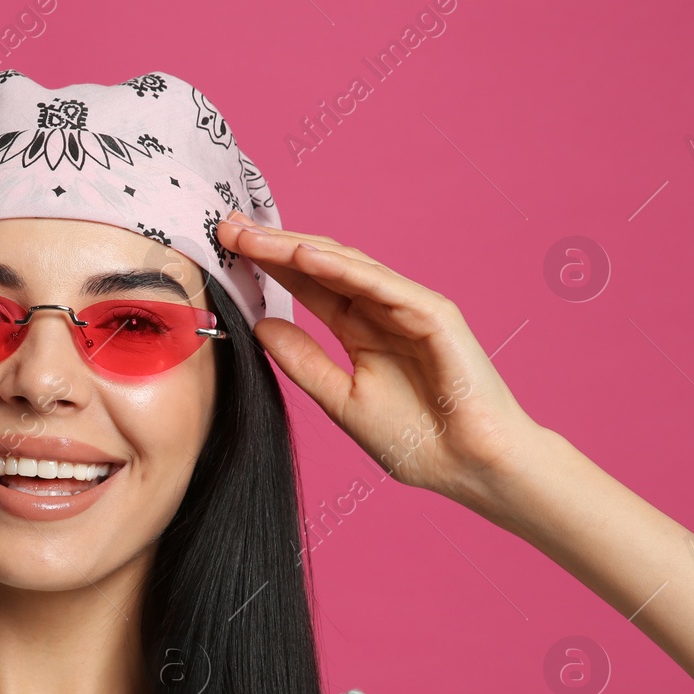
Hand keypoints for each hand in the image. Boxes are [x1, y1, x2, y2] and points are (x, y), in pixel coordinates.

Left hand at [216, 211, 544, 504]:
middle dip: (274, 245)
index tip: (225, 249)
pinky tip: (301, 255)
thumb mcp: (340, 398)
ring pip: (346, 266)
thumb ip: (302, 360)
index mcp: (361, 329)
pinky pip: (381, 284)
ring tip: (253, 235)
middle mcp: (383, 310)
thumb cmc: (416, 440)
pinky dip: (342, 268)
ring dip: (297, 247)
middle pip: (321, 266)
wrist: (468, 466)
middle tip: (228, 227)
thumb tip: (260, 325)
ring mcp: (410, 307)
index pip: (308, 285)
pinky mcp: (433, 314)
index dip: (268, 265)